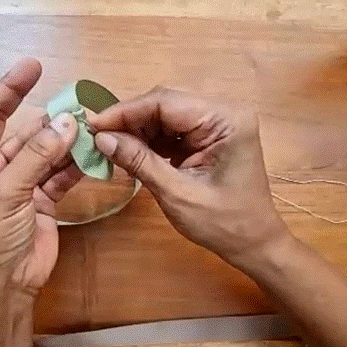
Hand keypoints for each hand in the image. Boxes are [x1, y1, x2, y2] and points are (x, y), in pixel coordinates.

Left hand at [0, 58, 82, 296]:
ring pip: (47, 152)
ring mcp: (21, 183)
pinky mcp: (42, 200)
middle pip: (25, 132)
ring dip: (67, 141)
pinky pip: (61, 173)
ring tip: (92, 127)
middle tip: (79, 104)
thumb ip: (37, 156)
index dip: (10, 88)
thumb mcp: (7, 193)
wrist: (4, 287)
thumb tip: (66, 121)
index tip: (33, 65)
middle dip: (50, 120)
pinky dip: (76, 165)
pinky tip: (93, 153)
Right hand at [89, 87, 289, 266]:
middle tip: (95, 136)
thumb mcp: (177, 194)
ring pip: (164, 115)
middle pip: (164, 104)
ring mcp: (216, 123)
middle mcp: (223, 112)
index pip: (165, 102)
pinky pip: (172, 129)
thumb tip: (101, 138)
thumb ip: (140, 162)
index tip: (93, 124)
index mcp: (225, 120)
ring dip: (137, 130)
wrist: (253, 243)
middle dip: (129, 120)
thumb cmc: (223, 223)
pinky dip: (149, 140)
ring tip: (107, 146)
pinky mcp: (208, 136)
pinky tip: (129, 151)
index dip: (126, 111)